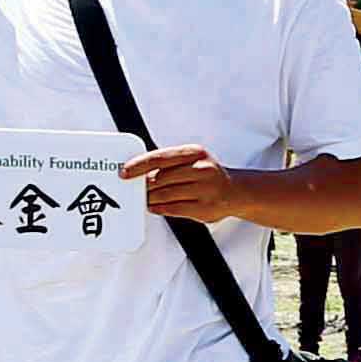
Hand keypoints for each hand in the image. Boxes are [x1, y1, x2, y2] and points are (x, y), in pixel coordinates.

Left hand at [119, 143, 244, 222]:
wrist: (236, 191)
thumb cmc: (208, 174)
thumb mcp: (193, 159)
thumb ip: (169, 163)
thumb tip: (139, 172)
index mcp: (195, 153)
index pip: (160, 157)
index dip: (139, 165)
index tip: (124, 172)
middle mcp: (202, 169)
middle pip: (160, 178)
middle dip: (143, 185)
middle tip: (133, 188)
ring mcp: (204, 190)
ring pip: (164, 195)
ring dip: (149, 198)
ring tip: (144, 197)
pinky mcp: (204, 208)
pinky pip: (172, 209)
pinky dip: (159, 208)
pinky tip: (154, 206)